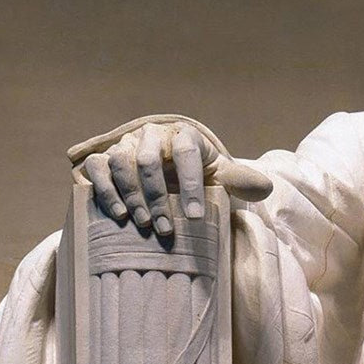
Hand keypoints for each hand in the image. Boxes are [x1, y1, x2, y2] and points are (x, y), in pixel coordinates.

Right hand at [79, 122, 271, 234]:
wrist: (166, 170)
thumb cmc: (197, 174)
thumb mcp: (220, 175)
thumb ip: (240, 181)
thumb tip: (266, 188)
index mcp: (184, 135)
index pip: (187, 153)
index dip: (190, 184)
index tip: (194, 216)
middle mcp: (152, 134)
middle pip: (149, 160)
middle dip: (158, 197)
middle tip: (165, 229)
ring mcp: (125, 144)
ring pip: (121, 162)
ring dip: (131, 195)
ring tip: (143, 224)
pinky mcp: (104, 157)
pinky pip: (98, 168)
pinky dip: (106, 190)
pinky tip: (118, 214)